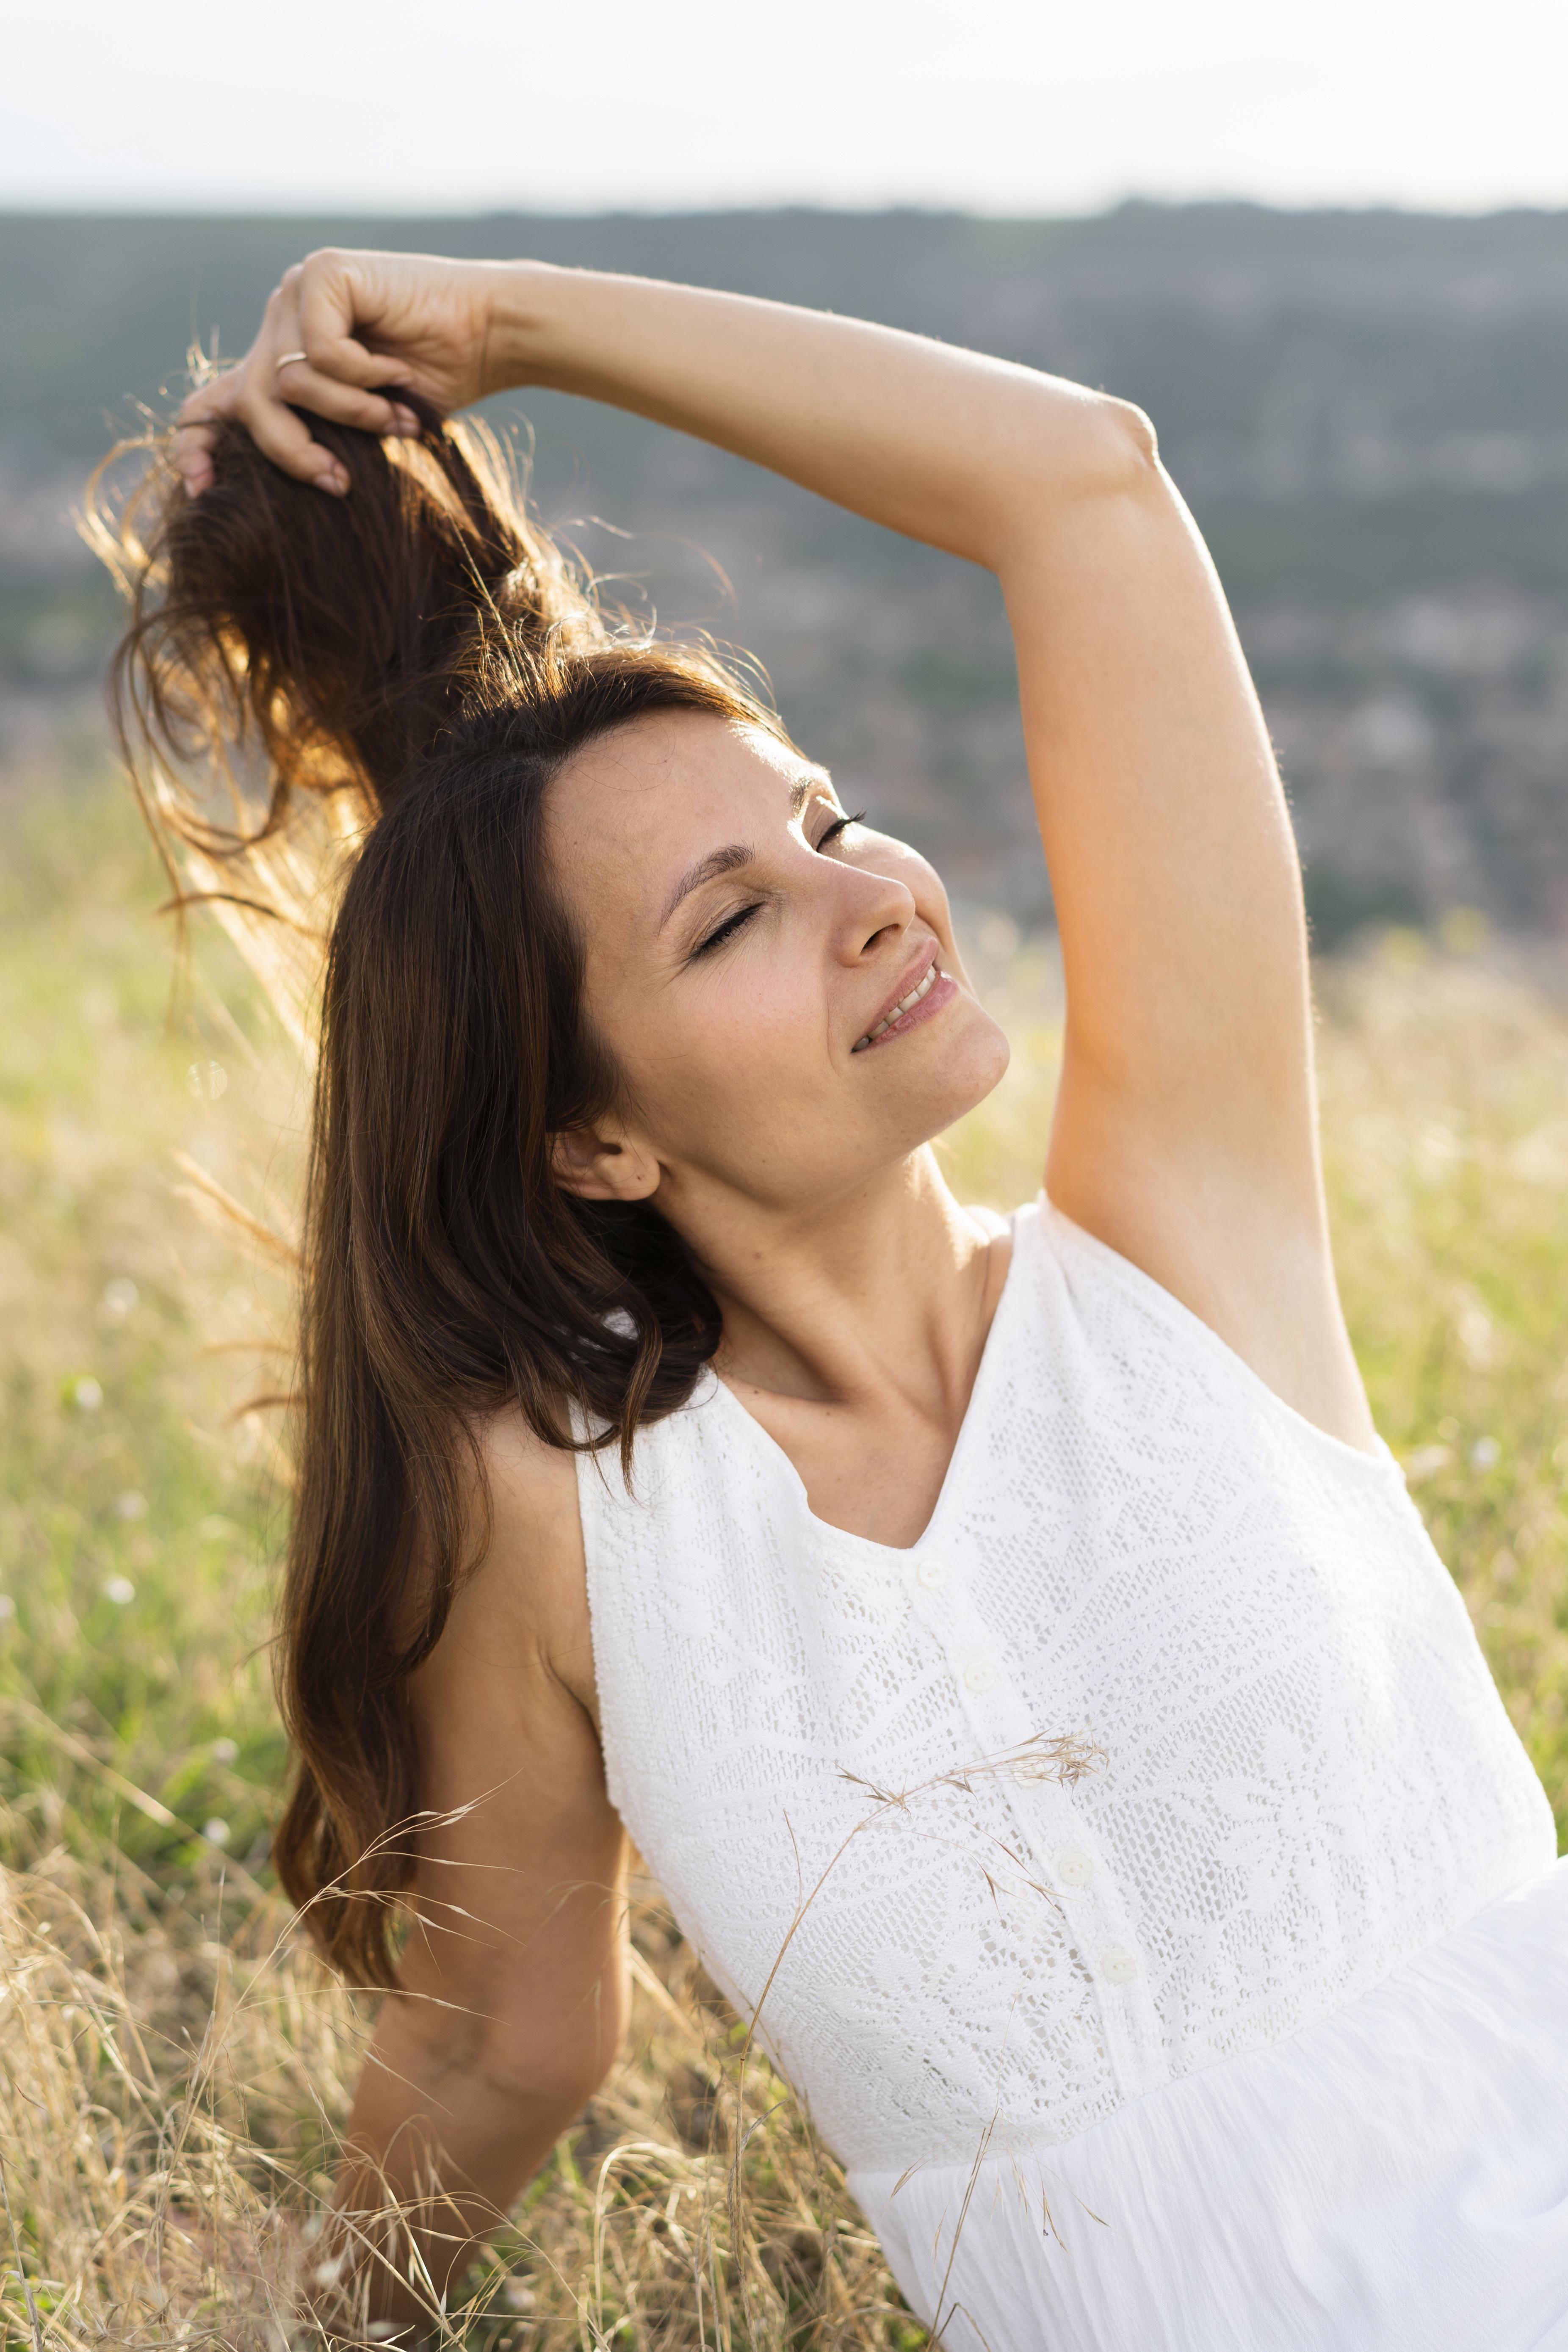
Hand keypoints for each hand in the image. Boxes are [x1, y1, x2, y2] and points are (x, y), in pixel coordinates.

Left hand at [174, 248, 512, 497]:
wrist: (492, 335)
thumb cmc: (438, 384)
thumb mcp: (361, 426)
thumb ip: (312, 437)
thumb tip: (263, 481)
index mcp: (282, 357)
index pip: (212, 400)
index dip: (196, 444)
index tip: (199, 490)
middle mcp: (281, 320)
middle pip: (250, 403)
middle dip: (292, 453)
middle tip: (339, 482)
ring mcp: (299, 292)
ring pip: (286, 382)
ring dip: (348, 414)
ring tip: (394, 416)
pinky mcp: (323, 274)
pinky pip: (320, 352)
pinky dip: (362, 376)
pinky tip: (397, 370)